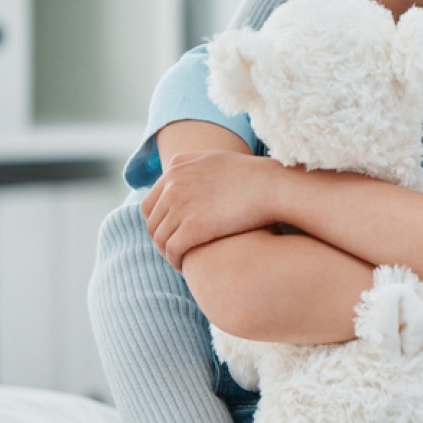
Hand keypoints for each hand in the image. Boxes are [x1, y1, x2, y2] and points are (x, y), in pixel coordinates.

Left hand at [141, 150, 286, 268]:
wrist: (273, 186)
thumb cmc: (250, 173)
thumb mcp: (213, 156)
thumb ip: (187, 161)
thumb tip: (170, 169)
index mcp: (175, 170)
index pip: (149, 204)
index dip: (157, 222)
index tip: (171, 232)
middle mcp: (173, 187)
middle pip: (153, 224)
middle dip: (162, 238)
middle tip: (177, 249)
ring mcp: (181, 208)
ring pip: (160, 240)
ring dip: (168, 252)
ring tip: (182, 259)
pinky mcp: (192, 229)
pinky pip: (172, 251)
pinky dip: (175, 261)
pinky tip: (185, 266)